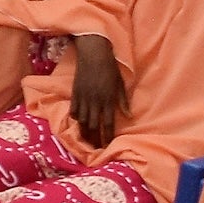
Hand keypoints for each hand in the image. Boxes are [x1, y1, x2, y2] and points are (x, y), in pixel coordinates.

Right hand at [68, 33, 127, 149]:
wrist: (94, 53)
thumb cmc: (110, 67)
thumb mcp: (120, 84)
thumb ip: (123, 101)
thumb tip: (129, 116)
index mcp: (108, 100)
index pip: (107, 124)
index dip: (107, 136)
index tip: (107, 146)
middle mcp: (95, 101)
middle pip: (94, 126)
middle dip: (95, 139)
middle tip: (95, 149)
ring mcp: (84, 97)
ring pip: (83, 120)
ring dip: (84, 132)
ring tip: (86, 141)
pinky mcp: (75, 92)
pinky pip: (74, 110)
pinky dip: (76, 118)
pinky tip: (78, 124)